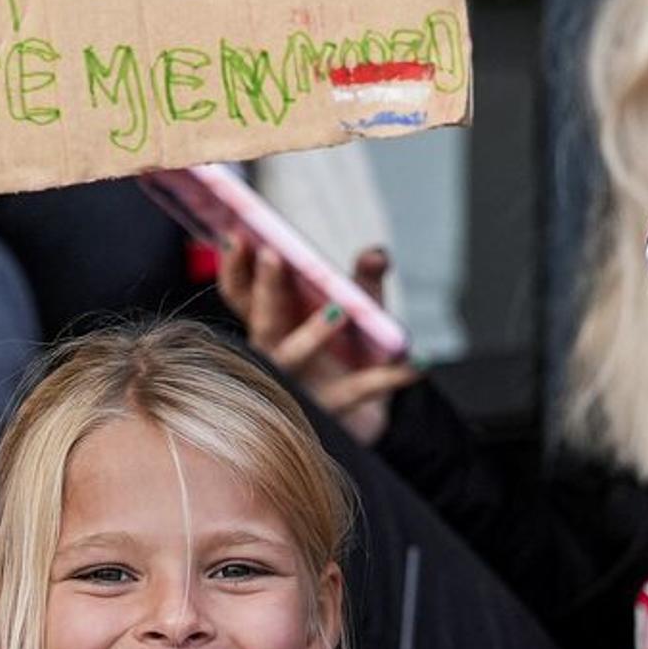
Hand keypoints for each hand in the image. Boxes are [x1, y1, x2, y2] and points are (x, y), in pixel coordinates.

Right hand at [217, 237, 417, 443]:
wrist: (369, 410)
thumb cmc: (351, 351)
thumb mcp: (360, 308)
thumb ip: (366, 279)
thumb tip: (376, 254)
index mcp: (273, 325)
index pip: (241, 297)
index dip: (233, 269)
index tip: (236, 236)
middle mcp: (276, 357)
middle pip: (262, 324)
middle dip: (265, 289)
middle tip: (272, 255)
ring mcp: (298, 387)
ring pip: (294, 358)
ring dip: (314, 331)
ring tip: (340, 309)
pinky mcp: (330, 411)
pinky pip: (356, 391)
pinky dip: (385, 377)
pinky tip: (414, 366)